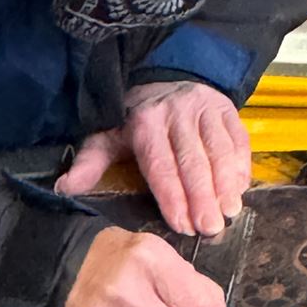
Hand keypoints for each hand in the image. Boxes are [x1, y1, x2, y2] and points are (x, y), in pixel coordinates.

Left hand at [55, 81, 250, 236]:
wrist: (163, 78)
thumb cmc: (134, 119)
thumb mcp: (107, 136)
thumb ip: (89, 163)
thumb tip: (65, 188)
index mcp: (145, 122)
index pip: (160, 165)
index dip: (171, 196)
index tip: (181, 224)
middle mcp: (176, 113)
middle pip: (193, 161)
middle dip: (203, 197)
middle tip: (211, 227)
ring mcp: (204, 108)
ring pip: (219, 150)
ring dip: (226, 183)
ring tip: (230, 212)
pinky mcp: (225, 108)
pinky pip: (238, 139)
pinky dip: (242, 165)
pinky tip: (240, 189)